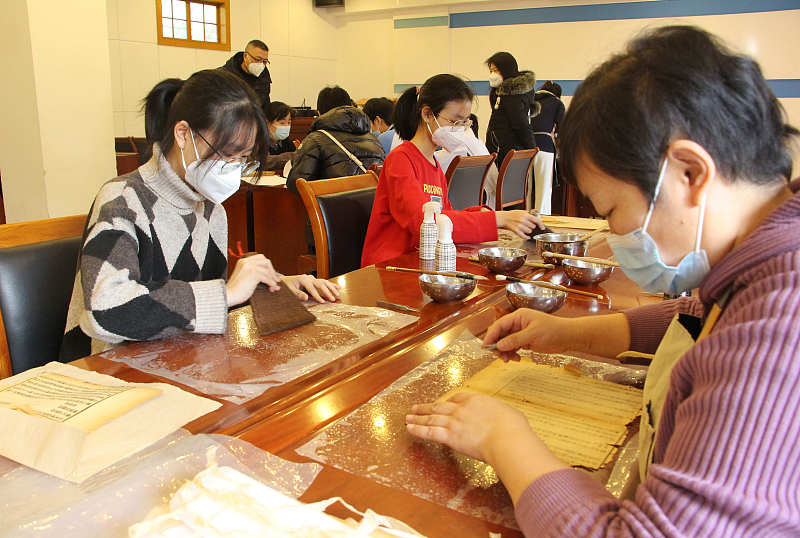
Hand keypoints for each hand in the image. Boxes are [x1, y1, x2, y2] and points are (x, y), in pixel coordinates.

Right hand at [225, 254, 280, 306]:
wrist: (228, 295)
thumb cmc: (235, 290)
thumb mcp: (244, 277)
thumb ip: (254, 273)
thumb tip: (269, 277)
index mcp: (243, 261)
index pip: (260, 258)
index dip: (268, 266)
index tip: (272, 274)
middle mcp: (246, 262)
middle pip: (266, 261)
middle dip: (272, 271)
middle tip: (276, 279)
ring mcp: (250, 267)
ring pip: (267, 271)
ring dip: (272, 280)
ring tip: (273, 287)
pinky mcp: (253, 274)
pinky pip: (267, 278)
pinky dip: (271, 283)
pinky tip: (272, 288)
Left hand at [282, 274, 339, 302]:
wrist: (285, 281)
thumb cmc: (287, 286)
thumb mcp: (290, 291)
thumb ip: (297, 294)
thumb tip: (306, 298)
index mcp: (303, 279)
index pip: (312, 289)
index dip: (318, 296)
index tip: (323, 302)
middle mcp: (309, 278)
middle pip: (320, 284)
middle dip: (327, 292)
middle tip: (333, 299)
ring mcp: (312, 278)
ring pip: (324, 282)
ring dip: (331, 288)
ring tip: (337, 294)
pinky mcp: (314, 280)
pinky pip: (324, 282)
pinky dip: (331, 285)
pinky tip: (338, 287)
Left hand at [406, 392, 567, 503]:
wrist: (507, 437)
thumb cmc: (513, 427)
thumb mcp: (510, 414)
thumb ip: (502, 416)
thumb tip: (508, 419)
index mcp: (476, 400)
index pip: (457, 399)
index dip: (448, 402)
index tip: (443, 404)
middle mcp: (462, 409)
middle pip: (440, 407)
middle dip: (427, 408)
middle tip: (416, 408)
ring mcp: (454, 422)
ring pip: (432, 419)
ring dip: (418, 418)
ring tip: (409, 417)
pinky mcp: (450, 436)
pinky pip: (430, 432)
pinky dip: (418, 430)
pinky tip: (410, 428)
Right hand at [483, 308, 572, 352]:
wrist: (568, 337)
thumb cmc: (554, 330)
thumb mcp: (533, 334)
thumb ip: (515, 340)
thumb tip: (500, 345)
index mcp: (518, 317)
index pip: (499, 325)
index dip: (491, 336)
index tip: (486, 347)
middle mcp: (517, 324)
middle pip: (500, 334)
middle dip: (498, 346)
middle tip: (500, 357)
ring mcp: (521, 333)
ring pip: (505, 343)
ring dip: (505, 352)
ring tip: (509, 360)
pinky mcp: (525, 341)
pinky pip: (513, 347)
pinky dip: (512, 354)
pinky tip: (517, 359)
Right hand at [495, 210, 544, 238]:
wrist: (504, 218)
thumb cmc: (513, 215)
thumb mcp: (522, 212)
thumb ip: (529, 216)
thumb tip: (537, 220)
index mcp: (525, 215)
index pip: (537, 220)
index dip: (541, 225)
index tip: (542, 228)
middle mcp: (523, 220)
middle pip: (533, 227)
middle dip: (531, 227)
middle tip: (527, 225)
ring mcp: (519, 226)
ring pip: (529, 232)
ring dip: (528, 231)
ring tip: (524, 229)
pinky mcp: (516, 230)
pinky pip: (524, 236)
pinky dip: (526, 237)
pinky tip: (527, 237)